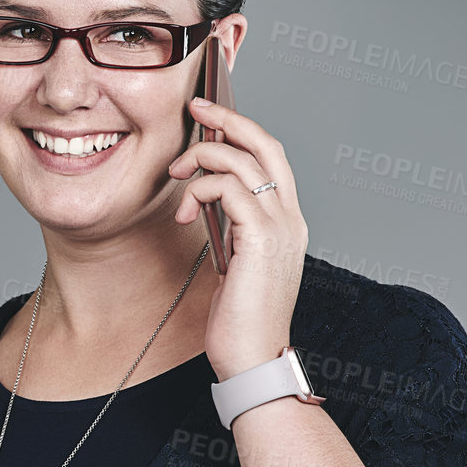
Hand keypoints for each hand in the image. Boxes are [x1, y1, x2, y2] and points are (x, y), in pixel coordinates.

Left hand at [169, 97, 308, 379]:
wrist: (253, 359)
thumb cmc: (239, 320)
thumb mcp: (235, 262)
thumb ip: (231, 227)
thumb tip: (206, 198)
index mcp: (286, 221)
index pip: (271, 156)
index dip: (241, 130)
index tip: (208, 117)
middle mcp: (290, 218)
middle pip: (266, 144)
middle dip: (229, 118)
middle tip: (196, 108)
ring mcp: (280, 227)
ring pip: (243, 161)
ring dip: (201, 159)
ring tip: (175, 179)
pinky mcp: (262, 239)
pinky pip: (229, 190)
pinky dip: (200, 191)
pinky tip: (184, 214)